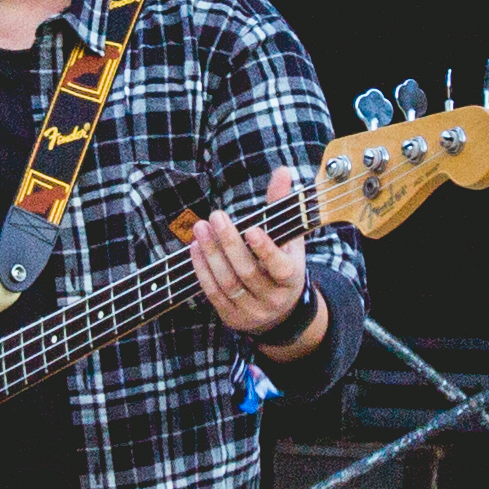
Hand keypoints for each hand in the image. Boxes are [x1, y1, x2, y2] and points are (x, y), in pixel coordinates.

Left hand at [191, 169, 315, 347]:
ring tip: (200, 229)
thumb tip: (282, 171)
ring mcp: (252, 311)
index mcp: (292, 279)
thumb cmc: (282, 264)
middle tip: (216, 216)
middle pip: (248, 273)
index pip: (280, 267)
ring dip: (211, 255)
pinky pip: (214, 294)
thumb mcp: (289, 239)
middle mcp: (274, 299)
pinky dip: (202, 271)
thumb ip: (282, 206)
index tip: (251, 229)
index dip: (266, 250)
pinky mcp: (232, 317)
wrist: (280, 311)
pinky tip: (195, 248)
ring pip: (228, 284)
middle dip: (229, 244)